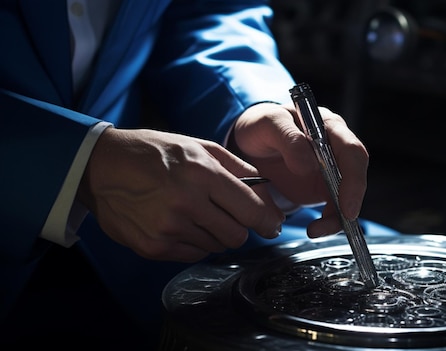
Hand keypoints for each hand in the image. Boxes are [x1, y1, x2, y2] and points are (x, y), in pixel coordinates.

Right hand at [78, 128, 284, 261]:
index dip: (268, 220)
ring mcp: (169, 229)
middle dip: (240, 227)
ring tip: (195, 213)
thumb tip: (265, 188)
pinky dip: (194, 242)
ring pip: (216, 246)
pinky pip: (193, 254)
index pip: (251, 209)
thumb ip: (236, 166)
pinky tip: (180, 223)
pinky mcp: (154, 247)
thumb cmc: (152, 152)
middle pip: (237, 235)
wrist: (100, 168)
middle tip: (228, 214)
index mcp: (202, 174)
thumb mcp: (197, 145)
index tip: (273, 224)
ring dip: (215, 233)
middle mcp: (187, 204)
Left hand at [231, 102, 368, 237]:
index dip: (353, 178)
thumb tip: (309, 165)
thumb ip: (289, 139)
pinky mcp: (324, 188)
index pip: (351, 150)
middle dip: (351, 199)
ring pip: (348, 195)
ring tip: (317, 229)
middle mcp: (336, 147)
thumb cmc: (261, 127)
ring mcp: (332, 169)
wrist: (250, 144)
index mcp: (328, 126)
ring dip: (338, 216)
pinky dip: (328, 221)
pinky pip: (334, 207)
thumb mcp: (268, 124)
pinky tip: (316, 229)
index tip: (345, 202)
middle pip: (356, 174)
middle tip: (343, 219)